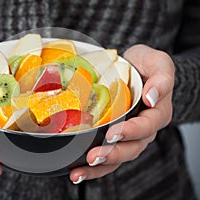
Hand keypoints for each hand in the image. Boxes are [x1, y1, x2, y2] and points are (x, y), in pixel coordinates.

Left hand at [70, 44, 174, 183]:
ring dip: (98, 167)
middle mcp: (143, 130)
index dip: (131, 131)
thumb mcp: (158, 63)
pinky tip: (75, 172)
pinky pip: (106, 156)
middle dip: (112, 154)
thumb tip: (151, 98)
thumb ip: (161, 78)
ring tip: (79, 172)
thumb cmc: (145, 65)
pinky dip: (91, 167)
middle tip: (93, 156)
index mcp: (156, 113)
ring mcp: (127, 137)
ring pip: (117, 158)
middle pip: (131, 148)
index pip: (146, 126)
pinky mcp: (113, 139)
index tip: (113, 133)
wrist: (132, 68)